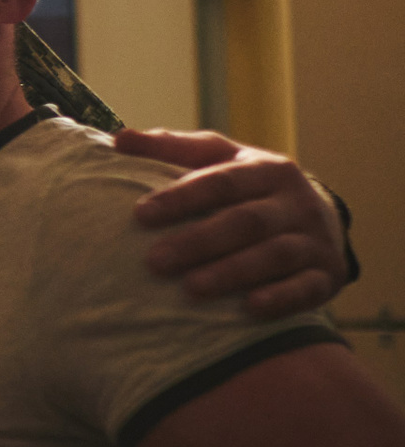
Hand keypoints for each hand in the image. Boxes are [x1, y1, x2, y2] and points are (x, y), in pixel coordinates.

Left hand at [114, 129, 347, 317]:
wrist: (322, 216)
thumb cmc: (249, 185)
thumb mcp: (219, 158)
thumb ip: (171, 148)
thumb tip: (119, 138)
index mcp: (266, 169)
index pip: (221, 181)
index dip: (181, 197)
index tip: (140, 214)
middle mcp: (295, 202)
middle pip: (245, 222)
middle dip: (199, 242)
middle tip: (154, 262)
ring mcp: (315, 239)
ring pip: (274, 256)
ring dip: (232, 273)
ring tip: (190, 288)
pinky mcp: (328, 275)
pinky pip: (307, 288)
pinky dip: (281, 298)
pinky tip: (250, 308)